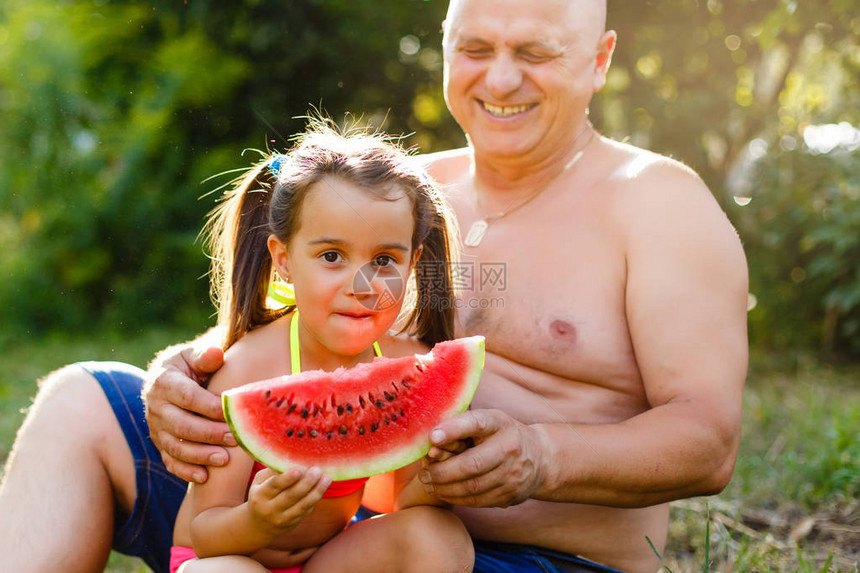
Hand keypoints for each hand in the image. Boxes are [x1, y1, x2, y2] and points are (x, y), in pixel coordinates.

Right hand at [144, 342, 234, 482]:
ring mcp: (156, 428)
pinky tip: (204, 477)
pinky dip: (185, 471)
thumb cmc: (189, 365)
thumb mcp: (193, 355)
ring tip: (224, 459)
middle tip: (235, 438)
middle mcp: (156, 407)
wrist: (167, 377)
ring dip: (200, 455)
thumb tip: (216, 354)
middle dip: (210, 434)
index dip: (211, 407)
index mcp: (165, 383)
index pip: (188, 398)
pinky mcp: (160, 443)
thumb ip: (205, 356)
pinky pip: (169, 460)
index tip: (232, 414)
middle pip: (182, 426)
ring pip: (175, 447)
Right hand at [247, 467, 330, 535]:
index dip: (287, 478)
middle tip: (317, 470)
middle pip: (291, 496)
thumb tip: (292, 457)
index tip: (299, 469)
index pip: (274, 486)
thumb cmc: (262, 494)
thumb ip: (273, 471)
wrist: (259, 525)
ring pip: (302, 505)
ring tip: (326, 478)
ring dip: (316, 491)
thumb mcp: (260, 482)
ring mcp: (282, 518)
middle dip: (306, 483)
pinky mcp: (293, 523)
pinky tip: (323, 487)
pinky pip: (306, 510)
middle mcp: (270, 509)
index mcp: (260, 495)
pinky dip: (315, 498)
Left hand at [419, 409, 547, 507]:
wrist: (539, 457)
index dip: (453, 430)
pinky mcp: (510, 494)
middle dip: (442, 471)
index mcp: (499, 423)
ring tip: (428, 483)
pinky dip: (456, 498)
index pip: (476, 423)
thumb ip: (461, 426)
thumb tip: (429, 441)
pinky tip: (443, 493)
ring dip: (445, 488)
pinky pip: (478, 500)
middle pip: (471, 464)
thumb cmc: (500, 435)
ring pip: (472, 487)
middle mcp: (509, 447)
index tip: (432, 437)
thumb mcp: (488, 421)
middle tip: (424, 473)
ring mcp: (512, 473)